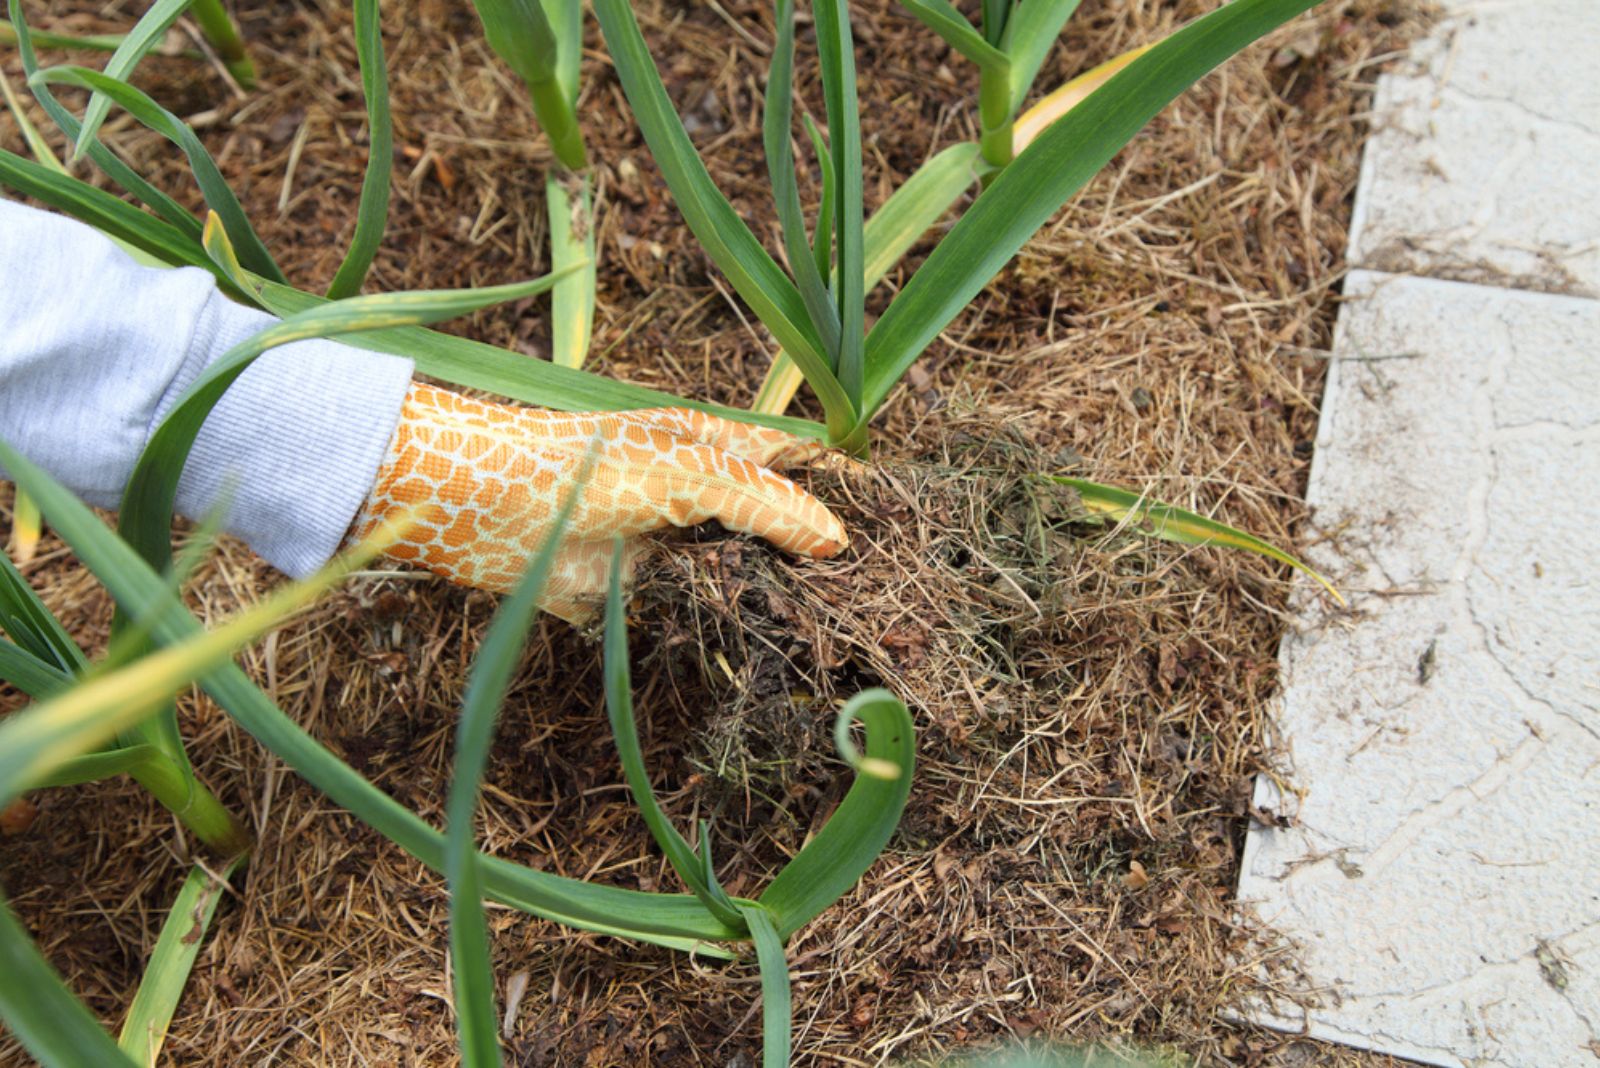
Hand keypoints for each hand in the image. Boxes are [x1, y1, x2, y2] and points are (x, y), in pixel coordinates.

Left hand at [348, 383, 846, 621]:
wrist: (480, 508)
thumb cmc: (585, 467)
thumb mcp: (689, 472)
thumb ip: (766, 503)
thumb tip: (838, 542)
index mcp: (715, 448)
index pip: (799, 468)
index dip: (845, 494)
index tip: (902, 533)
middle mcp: (700, 495)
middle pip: (778, 528)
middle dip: (821, 562)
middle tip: (880, 607)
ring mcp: (673, 547)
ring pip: (744, 577)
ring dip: (781, 604)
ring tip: (844, 642)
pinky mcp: (639, 595)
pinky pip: (698, 618)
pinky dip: (731, 634)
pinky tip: (771, 656)